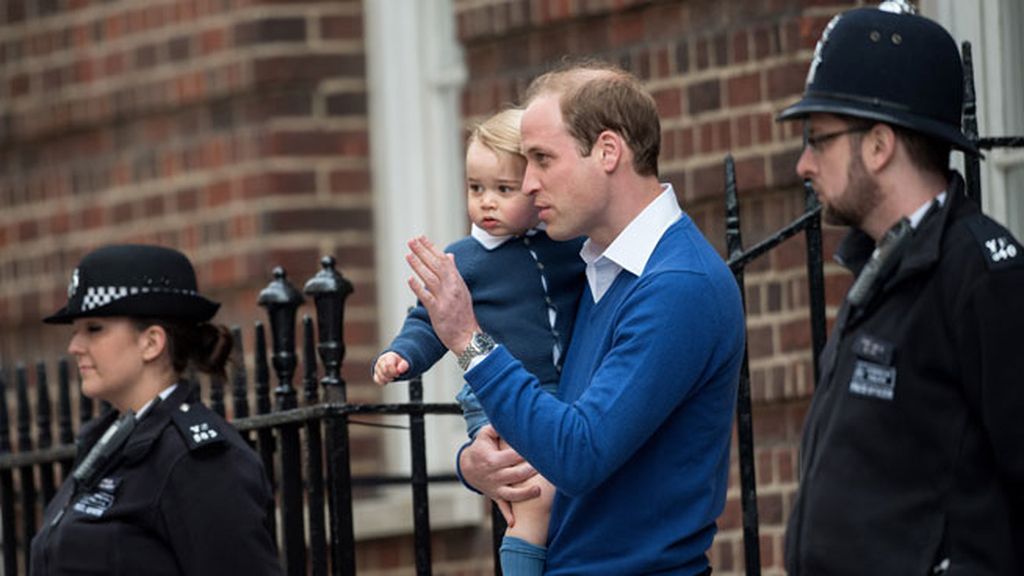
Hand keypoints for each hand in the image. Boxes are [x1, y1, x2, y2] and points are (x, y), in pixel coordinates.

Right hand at [373, 352, 408, 385]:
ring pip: (380, 376)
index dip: (394, 371)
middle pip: (384, 371)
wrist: (394, 362)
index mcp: (388, 356)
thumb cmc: (399, 363)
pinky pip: (377, 380)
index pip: (388, 365)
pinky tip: (388, 380)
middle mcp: (381, 361)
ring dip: (388, 379)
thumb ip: (403, 365)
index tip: (398, 373)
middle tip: (396, 375)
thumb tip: (399, 370)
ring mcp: (377, 367)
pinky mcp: (375, 373)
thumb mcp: (404, 363)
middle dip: (391, 375)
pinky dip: (383, 382)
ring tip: (392, 377)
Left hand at [405, 236, 478, 353]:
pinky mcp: (439, 311)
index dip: (431, 248)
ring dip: (419, 266)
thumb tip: (449, 255)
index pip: (443, 260)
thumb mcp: (462, 289)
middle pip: (436, 266)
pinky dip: (418, 288)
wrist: (467, 335)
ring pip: (430, 278)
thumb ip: (454, 272)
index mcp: (457, 281)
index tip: (421, 238)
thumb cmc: (463, 313)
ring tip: (409, 255)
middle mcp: (452, 288)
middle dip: (423, 252)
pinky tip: (410, 279)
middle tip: (412, 241)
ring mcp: (446, 299)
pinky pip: (427, 297)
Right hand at [460, 426, 540, 524]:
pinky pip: (502, 507)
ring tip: (538, 491)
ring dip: (525, 494)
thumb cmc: (482, 448)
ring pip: (511, 494)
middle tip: (545, 466)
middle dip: (530, 472)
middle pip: (515, 475)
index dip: (525, 453)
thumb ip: (496, 427)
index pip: (512, 457)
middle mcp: (494, 475)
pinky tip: (515, 523)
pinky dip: (508, 515)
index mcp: (492, 460)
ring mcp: (495, 488)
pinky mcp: (496, 496)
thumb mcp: (485, 434)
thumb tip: (508, 419)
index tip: (538, 449)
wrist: (467, 467)